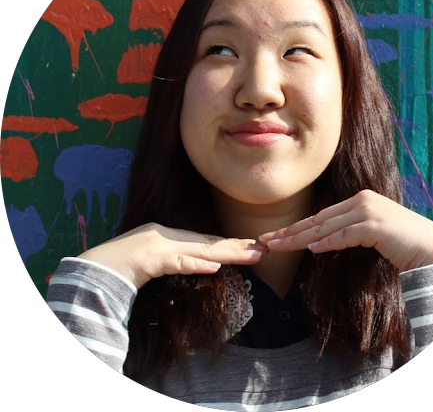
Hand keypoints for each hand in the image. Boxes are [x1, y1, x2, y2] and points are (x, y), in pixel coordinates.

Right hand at [78, 223, 266, 288]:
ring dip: (228, 253)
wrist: (95, 266)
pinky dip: (194, 264)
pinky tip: (213, 265)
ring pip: (200, 250)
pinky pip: (176, 263)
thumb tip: (208, 263)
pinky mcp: (150, 260)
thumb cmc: (124, 265)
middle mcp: (169, 238)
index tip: (254, 246)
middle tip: (265, 249)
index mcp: (171, 238)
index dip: (232, 244)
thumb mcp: (156, 260)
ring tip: (252, 254)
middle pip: (209, 243)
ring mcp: (160, 247)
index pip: (207, 242)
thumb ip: (179, 260)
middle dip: (239, 247)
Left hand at [259, 190, 432, 271]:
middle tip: (265, 240)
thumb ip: (346, 233)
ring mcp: (368, 210)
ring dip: (299, 239)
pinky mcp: (375, 224)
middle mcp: (360, 200)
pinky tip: (311, 250)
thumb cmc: (402, 244)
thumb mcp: (370, 233)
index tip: (276, 236)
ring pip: (326, 228)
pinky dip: (328, 243)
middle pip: (317, 220)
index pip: (320, 216)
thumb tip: (319, 243)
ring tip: (277, 246)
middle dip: (289, 232)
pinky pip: (345, 235)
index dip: (296, 227)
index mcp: (358, 200)